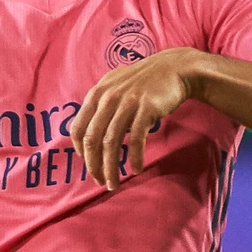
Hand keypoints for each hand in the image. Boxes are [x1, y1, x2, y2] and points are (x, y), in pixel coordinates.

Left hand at [69, 47, 205, 189]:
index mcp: (96, 94)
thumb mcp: (114, 87)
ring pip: (111, 143)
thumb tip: (87, 134)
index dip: (80, 151)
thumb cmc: (143, 82)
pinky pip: (136, 139)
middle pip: (92, 139)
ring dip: (111, 168)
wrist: (174, 68)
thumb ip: (99, 106)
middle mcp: (108, 98)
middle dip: (93, 165)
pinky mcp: (146, 108)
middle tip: (100, 182)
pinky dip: (134, 158)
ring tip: (114, 184)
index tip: (88, 164)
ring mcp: (127, 103)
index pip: (77, 128)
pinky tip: (135, 170)